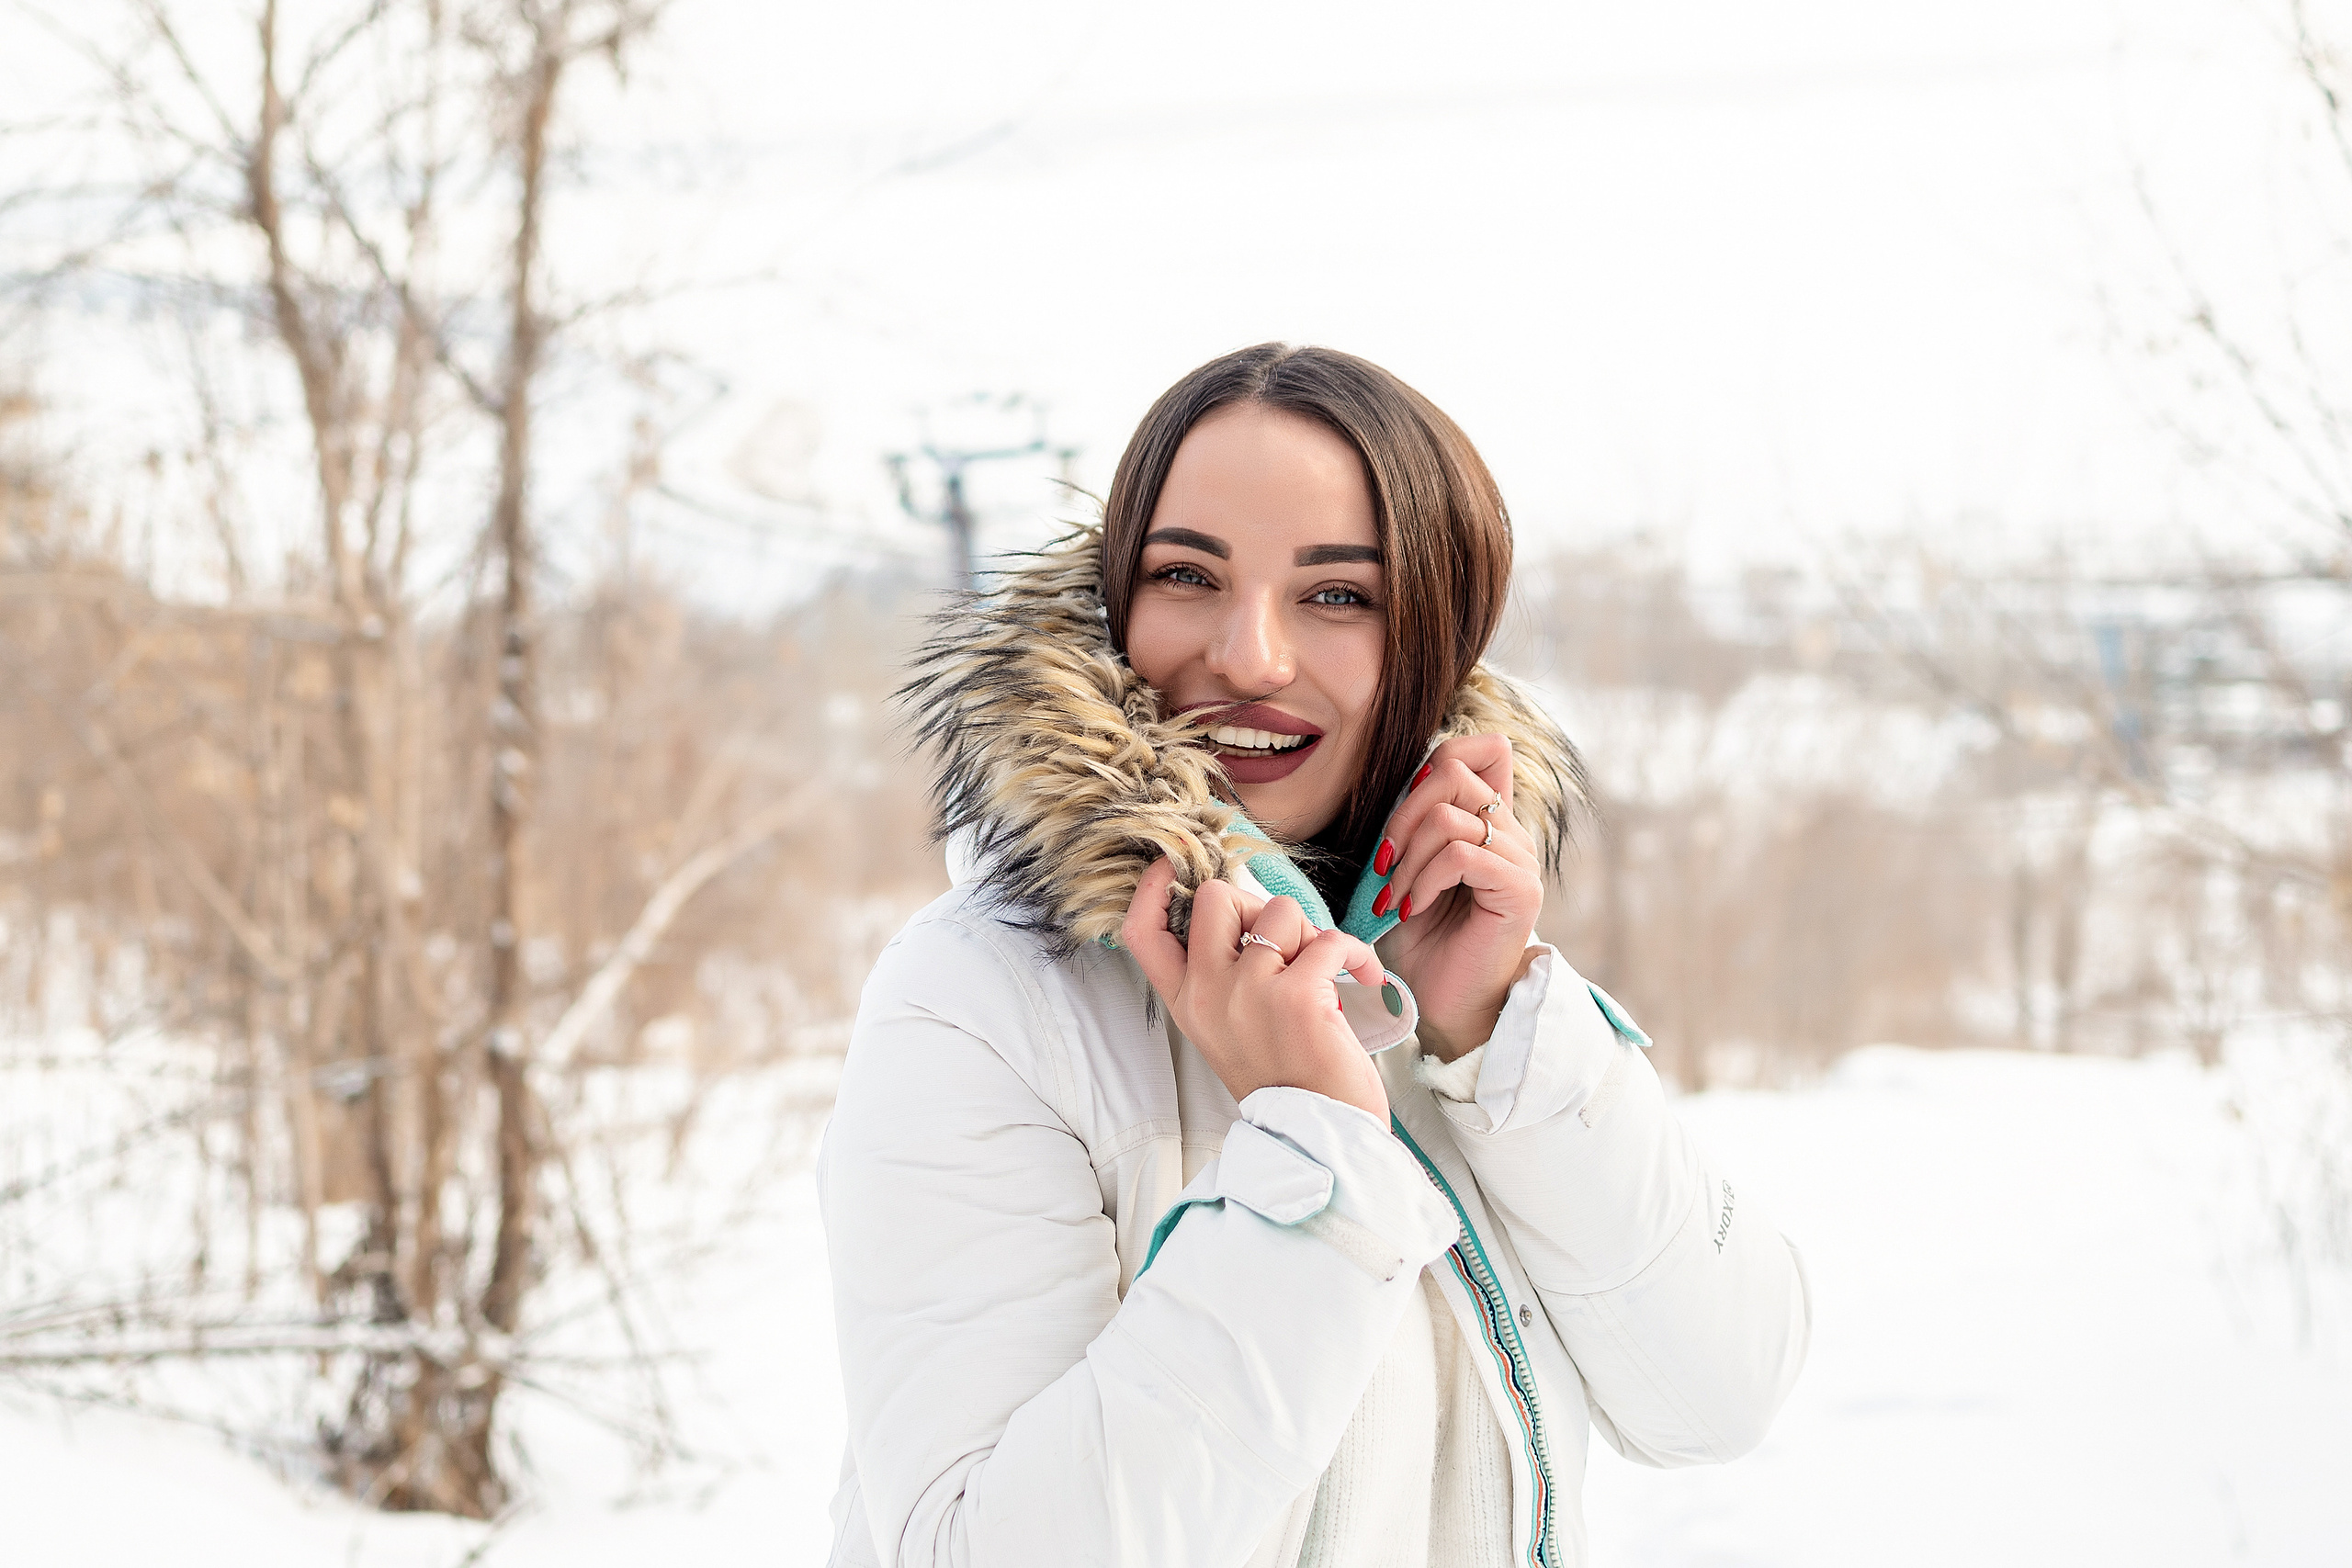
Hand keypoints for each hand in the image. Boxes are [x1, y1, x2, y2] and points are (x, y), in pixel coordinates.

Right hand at [1121, 858, 1391, 1118]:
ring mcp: (1249, 993)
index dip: (1154, 889)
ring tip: (1325, 974)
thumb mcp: (1231, 1031)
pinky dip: (1357, 956)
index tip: (1173, 865)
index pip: (1143, 934)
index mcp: (1188, 1005)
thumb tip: (1250, 915)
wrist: (1322, 1137)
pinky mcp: (1297, 996)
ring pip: (1280, 911)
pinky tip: (1365, 980)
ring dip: (1311, 933)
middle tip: (1284, 941)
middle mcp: (1208, 995)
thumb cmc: (1287, 1083)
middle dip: (1256, 902)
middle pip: (1215, 898)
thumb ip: (1225, 978)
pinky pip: (1331, 940)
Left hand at [1371, 734, 1544, 1060]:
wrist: (1442, 1002)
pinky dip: (1424, 878)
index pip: (1483, 747)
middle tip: (1384, 863)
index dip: (1434, 762)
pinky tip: (1413, 907)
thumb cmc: (1420, 940)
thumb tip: (1392, 776)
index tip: (1401, 813)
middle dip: (1401, 813)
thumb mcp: (1405, 866)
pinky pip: (1461, 854)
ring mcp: (1520, 859)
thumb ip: (1411, 821)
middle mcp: (1511, 832)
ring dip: (1407, 856)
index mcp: (1489, 820)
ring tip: (1396, 895)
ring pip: (1450, 815)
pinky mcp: (1520, 889)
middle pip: (1453, 770)